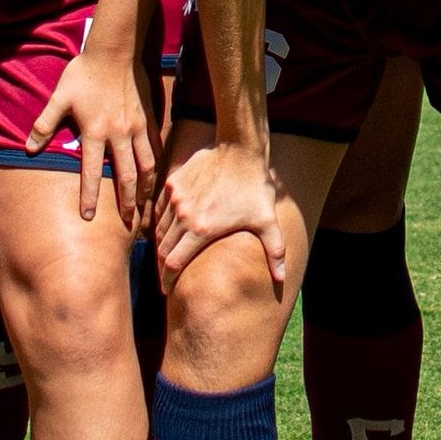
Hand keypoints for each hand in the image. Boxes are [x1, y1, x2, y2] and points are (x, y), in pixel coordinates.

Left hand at [33, 40, 156, 227]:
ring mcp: (136, 128)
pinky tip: (155, 176)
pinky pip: (155, 148)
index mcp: (95, 132)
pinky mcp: (148, 119)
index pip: (90, 173)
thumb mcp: (59, 97)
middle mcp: (118, 135)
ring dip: (145, 188)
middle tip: (127, 223)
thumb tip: (28, 148)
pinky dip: (155, 165)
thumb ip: (44, 123)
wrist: (114, 51)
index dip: (88, 198)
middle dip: (126, 202)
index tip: (87, 218)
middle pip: (126, 177)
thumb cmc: (83, 74)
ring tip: (144, 206)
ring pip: (146, 166)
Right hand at [155, 139, 286, 287]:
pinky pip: (160, 210)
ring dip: (161, 245)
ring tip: (167, 255)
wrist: (240, 149)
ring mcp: (175, 198)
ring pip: (159, 230)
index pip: (173, 263)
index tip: (167, 290)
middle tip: (166, 278)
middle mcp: (183, 216)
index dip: (167, 280)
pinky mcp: (173, 183)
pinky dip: (161, 223)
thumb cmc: (255, 187)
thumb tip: (281, 278)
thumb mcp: (269, 222)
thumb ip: (275, 252)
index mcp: (202, 230)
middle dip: (162, 267)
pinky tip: (168, 229)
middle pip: (162, 250)